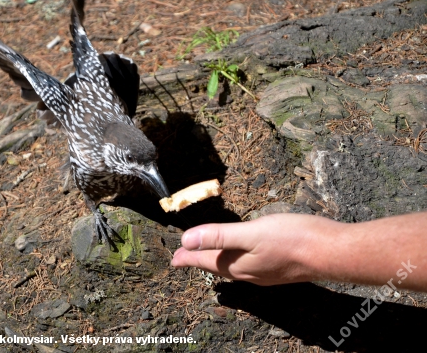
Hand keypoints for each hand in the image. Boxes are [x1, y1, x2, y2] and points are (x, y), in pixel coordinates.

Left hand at [171, 213, 341, 285]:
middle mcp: (250, 273)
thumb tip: (186, 240)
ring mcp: (266, 273)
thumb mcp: (252, 233)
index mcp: (240, 265)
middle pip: (217, 266)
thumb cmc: (295, 239)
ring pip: (233, 268)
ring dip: (216, 262)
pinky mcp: (279, 268)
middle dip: (199, 261)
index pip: (206, 261)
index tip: (173, 259)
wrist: (334, 253)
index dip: (188, 257)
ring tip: (207, 258)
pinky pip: (248, 266)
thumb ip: (219, 236)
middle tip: (183, 259)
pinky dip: (235, 260)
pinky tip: (242, 257)